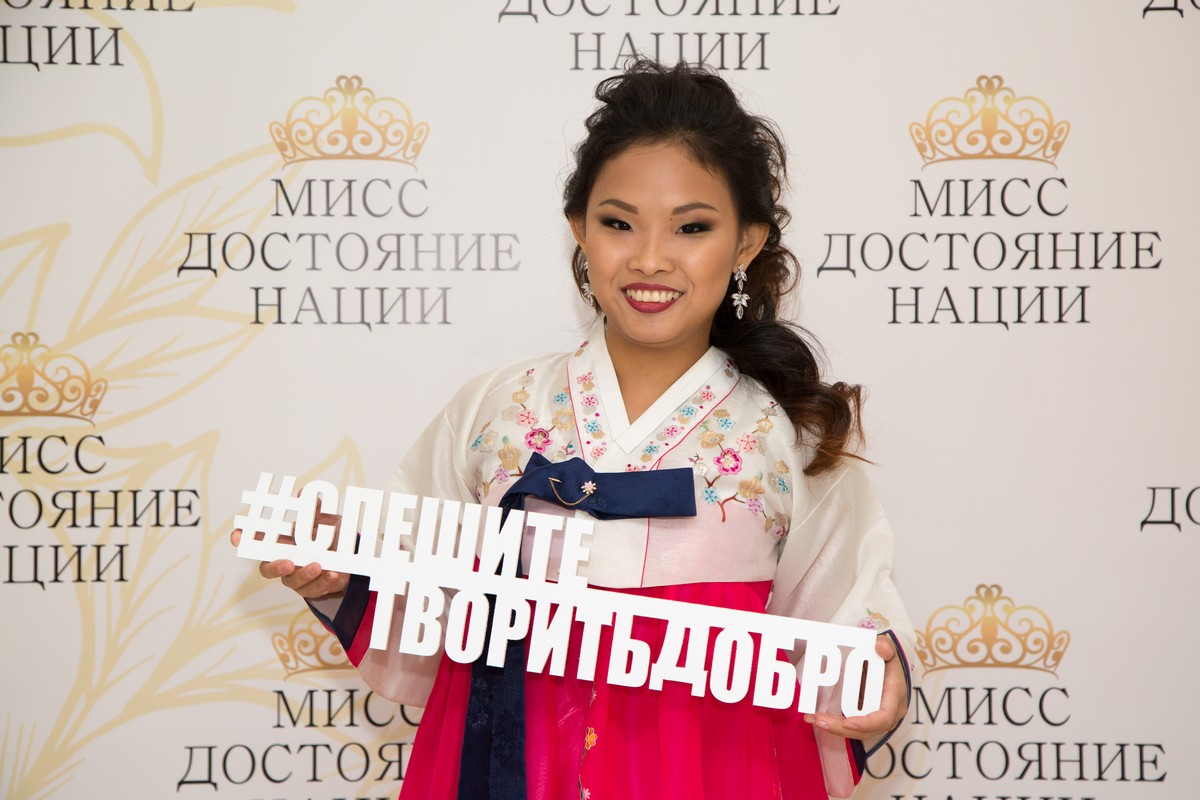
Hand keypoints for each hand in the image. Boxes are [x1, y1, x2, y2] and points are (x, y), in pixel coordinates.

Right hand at [229, 509, 349, 599]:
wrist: (350, 555)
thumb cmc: (329, 535)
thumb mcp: (325, 519)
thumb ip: (314, 509)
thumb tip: (303, 493)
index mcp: (281, 542)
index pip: (256, 541)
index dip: (243, 539)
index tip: (237, 536)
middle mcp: (284, 560)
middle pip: (268, 568)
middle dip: (276, 567)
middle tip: (288, 563)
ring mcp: (296, 576)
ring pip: (293, 581)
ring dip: (305, 574)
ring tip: (318, 565)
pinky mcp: (312, 587)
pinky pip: (314, 589)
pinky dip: (324, 581)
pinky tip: (333, 574)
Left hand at [803, 635, 907, 739]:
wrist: (887, 666)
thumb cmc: (887, 659)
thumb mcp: (888, 649)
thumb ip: (886, 646)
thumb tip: (880, 647)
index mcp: (894, 698)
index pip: (884, 717)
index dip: (866, 723)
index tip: (848, 722)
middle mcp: (888, 713)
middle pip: (866, 730)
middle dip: (841, 728)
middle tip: (819, 720)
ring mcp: (877, 719)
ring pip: (856, 732)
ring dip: (834, 728)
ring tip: (812, 719)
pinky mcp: (866, 719)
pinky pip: (851, 727)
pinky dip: (834, 724)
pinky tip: (816, 717)